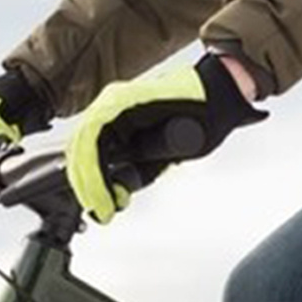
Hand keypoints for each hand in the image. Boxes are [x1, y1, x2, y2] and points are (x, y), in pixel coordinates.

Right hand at [65, 52, 269, 223]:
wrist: (220, 90)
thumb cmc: (208, 106)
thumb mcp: (184, 138)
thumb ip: (152, 160)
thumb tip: (121, 189)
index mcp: (125, 99)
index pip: (90, 139)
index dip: (91, 176)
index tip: (101, 203)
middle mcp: (114, 101)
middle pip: (81, 146)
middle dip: (87, 184)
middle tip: (101, 211)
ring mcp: (116, 110)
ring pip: (86, 149)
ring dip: (90, 180)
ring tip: (105, 207)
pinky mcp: (122, 123)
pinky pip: (99, 148)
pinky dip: (99, 172)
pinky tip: (110, 192)